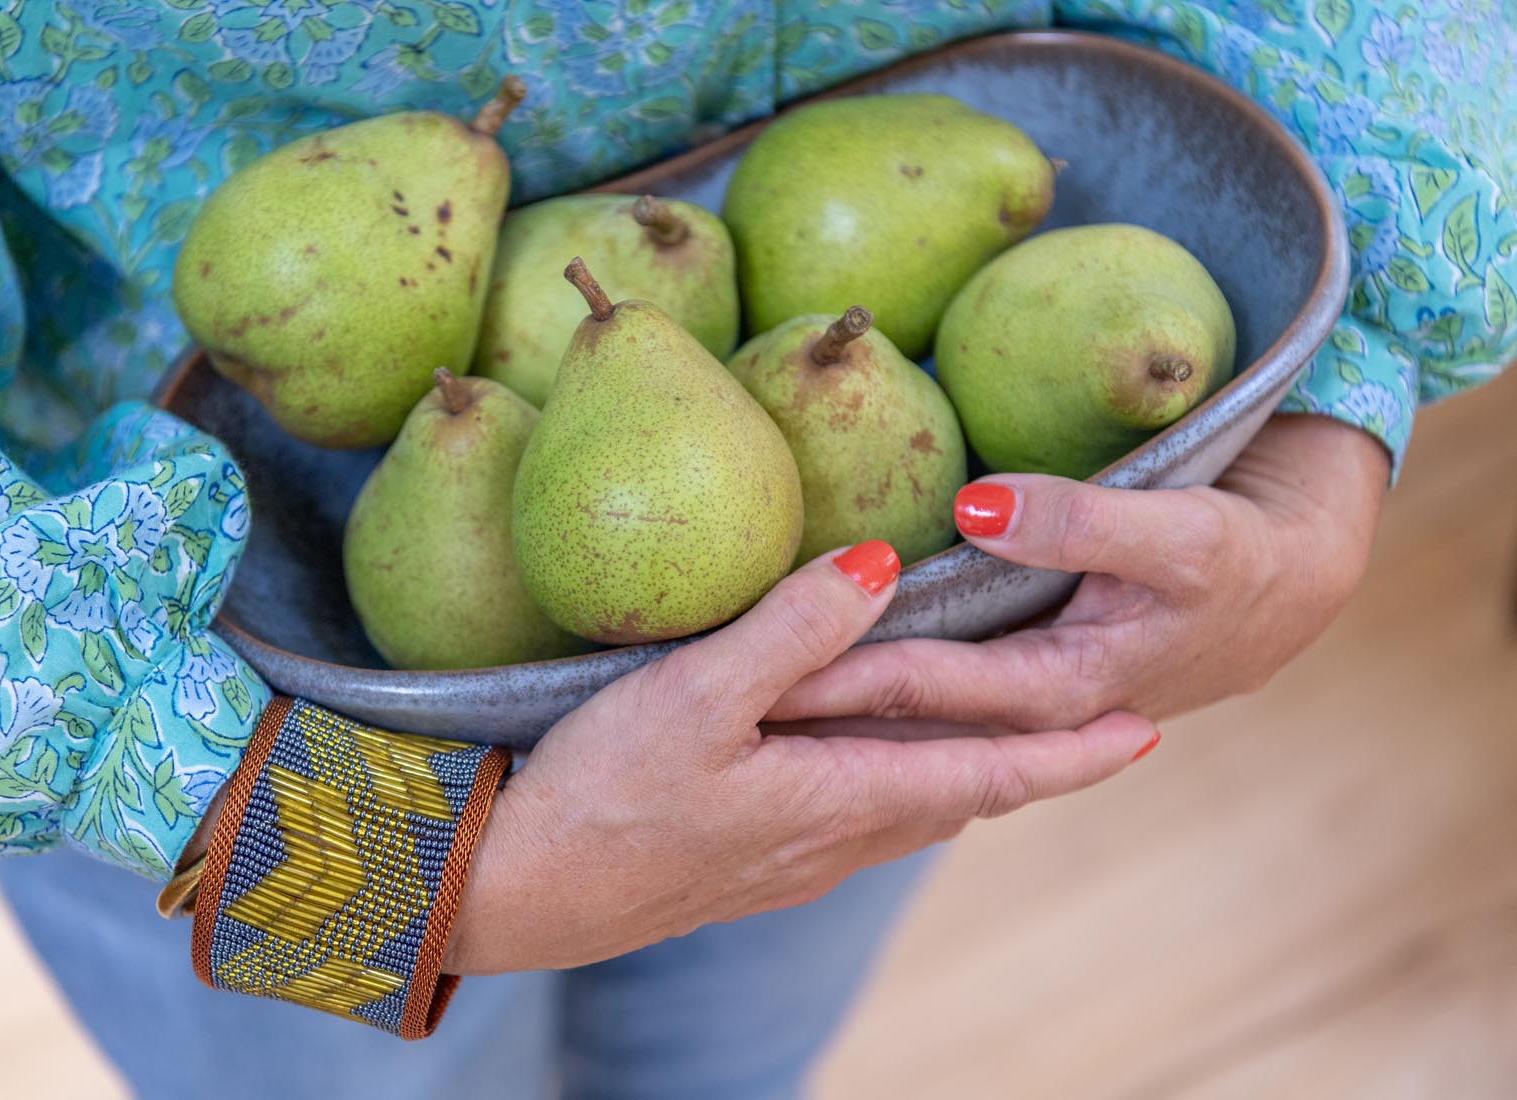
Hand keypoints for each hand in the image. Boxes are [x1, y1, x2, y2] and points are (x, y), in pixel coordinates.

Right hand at [444, 543, 1156, 973]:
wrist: (514, 894)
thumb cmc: (598, 794)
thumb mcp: (693, 698)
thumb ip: (793, 629)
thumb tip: (884, 565)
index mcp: (837, 797)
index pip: (987, 774)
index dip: (1069, 755)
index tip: (1145, 731)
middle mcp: (832, 840)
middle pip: (960, 798)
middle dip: (1031, 766)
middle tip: (1091, 729)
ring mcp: (790, 861)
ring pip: (908, 812)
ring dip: (966, 778)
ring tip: (1000, 739)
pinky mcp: (746, 863)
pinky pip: (855, 820)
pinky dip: (898, 785)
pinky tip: (872, 767)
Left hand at [768, 414, 1390, 733]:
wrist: (1300, 579)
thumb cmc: (1244, 554)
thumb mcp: (1182, 531)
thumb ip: (1080, 520)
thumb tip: (975, 506)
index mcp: (1060, 684)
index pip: (922, 689)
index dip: (839, 682)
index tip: (754, 678)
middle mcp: (1030, 705)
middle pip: (901, 720)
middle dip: (815, 716)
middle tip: (709, 708)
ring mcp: (1027, 694)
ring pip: (914, 719)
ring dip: (839, 719)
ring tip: (740, 713)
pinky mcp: (1027, 667)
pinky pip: (938, 695)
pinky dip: (882, 700)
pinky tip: (817, 692)